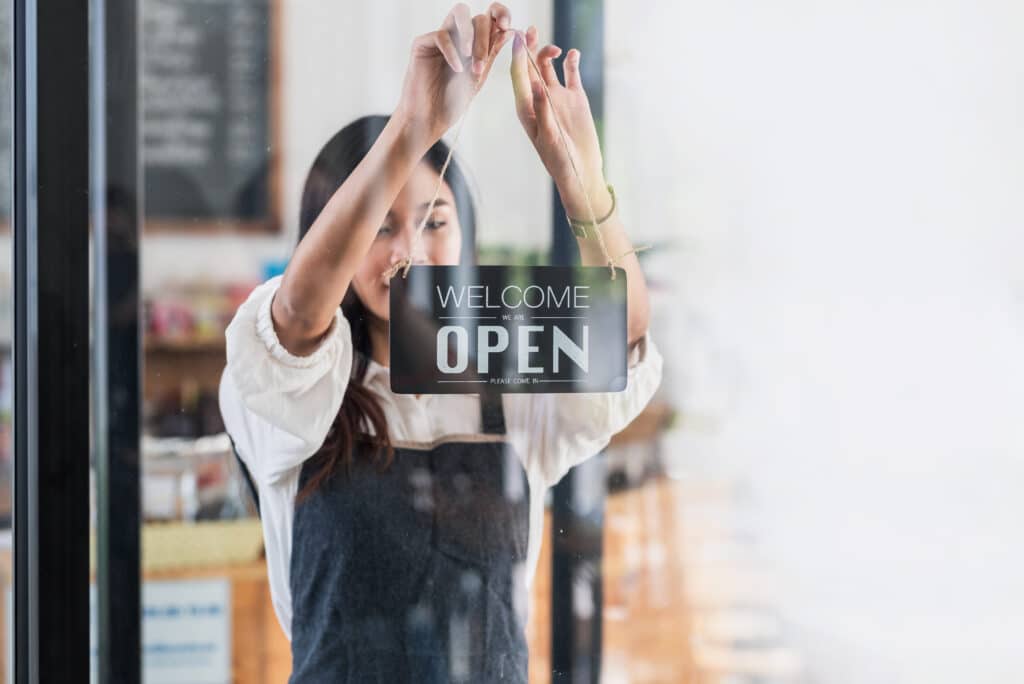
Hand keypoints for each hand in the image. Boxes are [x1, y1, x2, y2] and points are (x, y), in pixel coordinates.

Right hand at [395, 3, 511, 146]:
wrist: (431, 120)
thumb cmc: (452, 102)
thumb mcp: (479, 76)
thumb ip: (492, 52)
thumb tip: (511, 31)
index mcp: (473, 43)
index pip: (489, 16)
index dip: (501, 13)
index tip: (507, 26)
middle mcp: (457, 37)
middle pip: (477, 17)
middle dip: (484, 37)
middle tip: (482, 62)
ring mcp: (439, 39)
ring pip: (459, 14)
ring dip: (470, 34)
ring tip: (470, 57)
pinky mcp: (422, 45)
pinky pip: (441, 35)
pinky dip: (451, 51)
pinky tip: (455, 68)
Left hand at [510, 26, 610, 218]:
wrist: (581, 172)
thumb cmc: (560, 161)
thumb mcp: (549, 137)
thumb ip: (542, 110)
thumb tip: (535, 84)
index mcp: (526, 108)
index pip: (518, 77)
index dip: (516, 56)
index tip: (516, 39)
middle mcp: (539, 98)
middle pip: (529, 66)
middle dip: (526, 47)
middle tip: (528, 30)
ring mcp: (557, 96)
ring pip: (547, 66)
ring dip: (547, 53)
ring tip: (556, 51)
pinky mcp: (575, 98)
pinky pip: (571, 73)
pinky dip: (571, 61)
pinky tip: (572, 55)